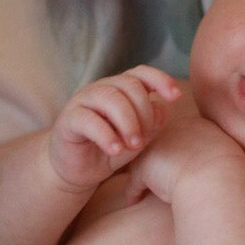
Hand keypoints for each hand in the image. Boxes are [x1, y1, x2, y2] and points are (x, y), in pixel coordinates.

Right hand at [47, 67, 180, 191]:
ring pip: (110, 98)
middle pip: (129, 85)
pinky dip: (106, 136)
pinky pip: (89, 120)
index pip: (141, 73)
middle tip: (144, 139)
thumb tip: (162, 107)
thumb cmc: (111, 149)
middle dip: (144, 112)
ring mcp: (83, 102)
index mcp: (120, 89)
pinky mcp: (68, 120)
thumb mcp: (138, 138)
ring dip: (128, 122)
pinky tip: (116, 150)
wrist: (79, 171)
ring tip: (133, 146)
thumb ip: (152, 123)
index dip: (160, 79)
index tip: (175, 97)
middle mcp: (101, 89)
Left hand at [123, 113, 244, 205]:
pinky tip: (133, 201)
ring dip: (141, 175)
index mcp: (195, 126)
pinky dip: (133, 193)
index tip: (177, 164)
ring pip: (144, 161)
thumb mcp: (228, 155)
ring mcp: (155, 148)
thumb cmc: (228, 173)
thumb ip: (218, 154)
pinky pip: (135, 182)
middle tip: (153, 174)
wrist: (215, 178)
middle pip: (159, 144)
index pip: (180, 136)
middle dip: (156, 158)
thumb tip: (223, 163)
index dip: (177, 151)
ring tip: (137, 190)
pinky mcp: (144, 168)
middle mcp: (171, 131)